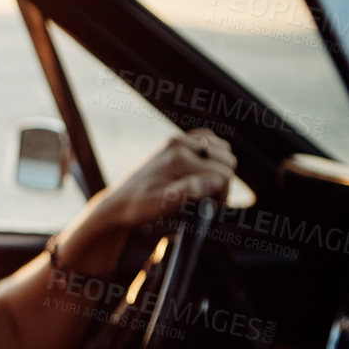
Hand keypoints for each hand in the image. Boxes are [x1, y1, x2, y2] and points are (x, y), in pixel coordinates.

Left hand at [96, 129, 235, 230]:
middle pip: (227, 159)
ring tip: (206, 188)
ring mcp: (179, 140)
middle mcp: (179, 143)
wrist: (121, 202)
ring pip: (222, 149)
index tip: (210, 208)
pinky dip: (213, 156)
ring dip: (220, 169)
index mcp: (179, 158)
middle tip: (208, 200)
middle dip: (223, 182)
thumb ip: (187, 192)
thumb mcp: (161, 205)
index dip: (221, 195)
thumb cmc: (139, 207)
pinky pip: (209, 141)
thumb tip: (214, 181)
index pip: (223, 173)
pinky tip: (203, 173)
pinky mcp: (178, 142)